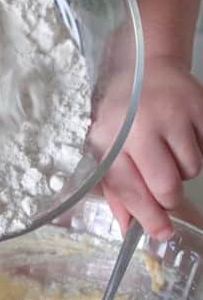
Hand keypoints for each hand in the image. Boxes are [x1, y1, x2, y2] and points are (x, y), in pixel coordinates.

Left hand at [90, 57, 202, 239]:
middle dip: (167, 195)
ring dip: (182, 169)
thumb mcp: (106, 150)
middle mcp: (141, 126)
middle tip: (161, 184)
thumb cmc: (121, 118)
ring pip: (191, 169)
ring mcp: (175, 113)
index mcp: (110, 139)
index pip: (130, 188)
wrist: (146, 67)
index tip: (162, 232)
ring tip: (167, 149)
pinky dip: (197, 150)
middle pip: (167, 186)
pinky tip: (181, 136)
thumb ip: (117, 191)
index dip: (147, 215)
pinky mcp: (201, 106)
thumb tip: (131, 228)